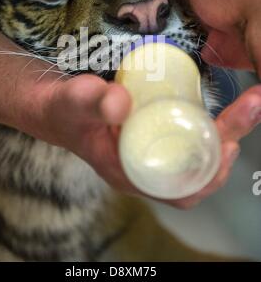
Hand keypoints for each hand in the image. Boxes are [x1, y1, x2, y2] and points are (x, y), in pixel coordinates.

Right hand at [27, 72, 260, 206]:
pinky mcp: (147, 136)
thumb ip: (92, 102)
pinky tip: (211, 109)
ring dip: (220, 135)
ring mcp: (146, 152)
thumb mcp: (74, 101)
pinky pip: (182, 141)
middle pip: (195, 171)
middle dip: (227, 144)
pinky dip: (203, 129)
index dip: (211, 175)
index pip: (180, 191)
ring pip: (192, 155)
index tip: (231, 143)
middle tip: (248, 108)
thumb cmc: (62, 108)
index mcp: (130, 173)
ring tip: (241, 108)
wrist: (51, 104)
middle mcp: (143, 168)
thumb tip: (122, 104)